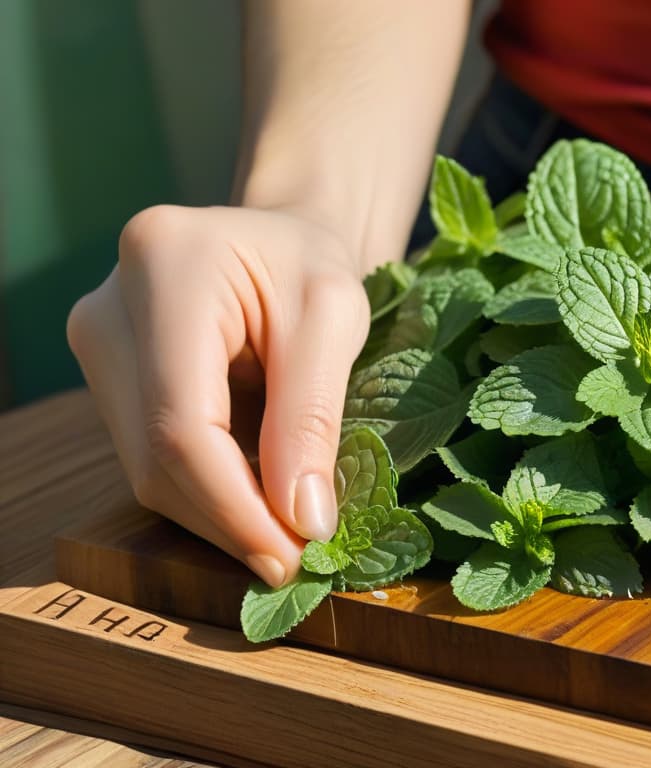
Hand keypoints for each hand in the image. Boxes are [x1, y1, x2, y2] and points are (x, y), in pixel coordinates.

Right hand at [67, 204, 370, 586]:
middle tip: (297, 558)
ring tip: (286, 528)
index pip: (181, 424)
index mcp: (165, 268)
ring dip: (218, 511)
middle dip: (229, 520)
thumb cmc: (312, 265)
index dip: (234, 507)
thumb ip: (313, 418)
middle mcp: (109, 307)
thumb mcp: (334, 320)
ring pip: (146, 468)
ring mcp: (98, 343)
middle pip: (154, 456)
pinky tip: (256, 496)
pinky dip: (208, 488)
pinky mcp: (108, 374)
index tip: (291, 557)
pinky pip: (150, 455)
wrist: (277, 239)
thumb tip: (302, 522)